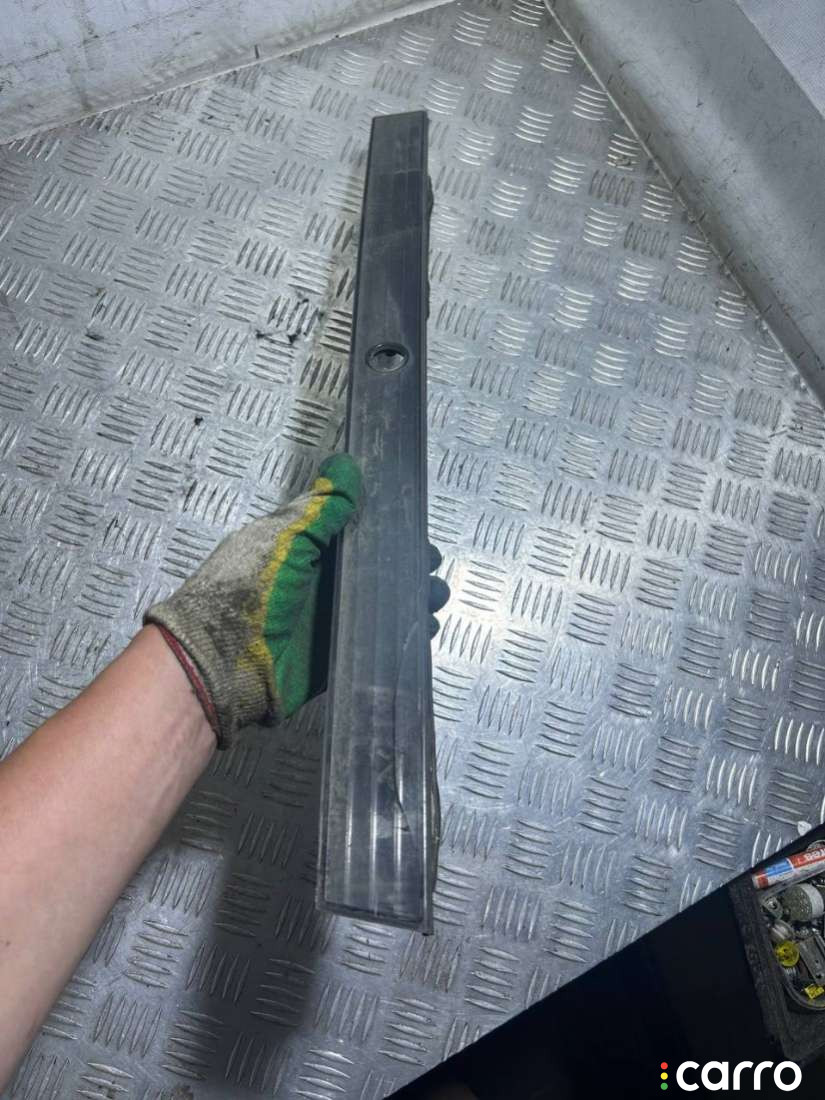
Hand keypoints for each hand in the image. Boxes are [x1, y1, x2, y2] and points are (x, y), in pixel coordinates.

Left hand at [145, 454, 448, 746]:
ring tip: (433, 599)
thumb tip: (349, 463)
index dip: (387, 529)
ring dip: (410, 600)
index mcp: (302, 548)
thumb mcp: (282, 540)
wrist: (218, 664)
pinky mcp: (336, 656)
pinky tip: (421, 628)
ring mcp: (328, 621)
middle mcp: (318, 581)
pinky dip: (400, 634)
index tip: (417, 529)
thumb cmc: (246, 592)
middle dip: (407, 566)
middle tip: (430, 569)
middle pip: (374, 568)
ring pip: (380, 605)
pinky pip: (375, 641)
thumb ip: (320, 510)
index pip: (354, 532)